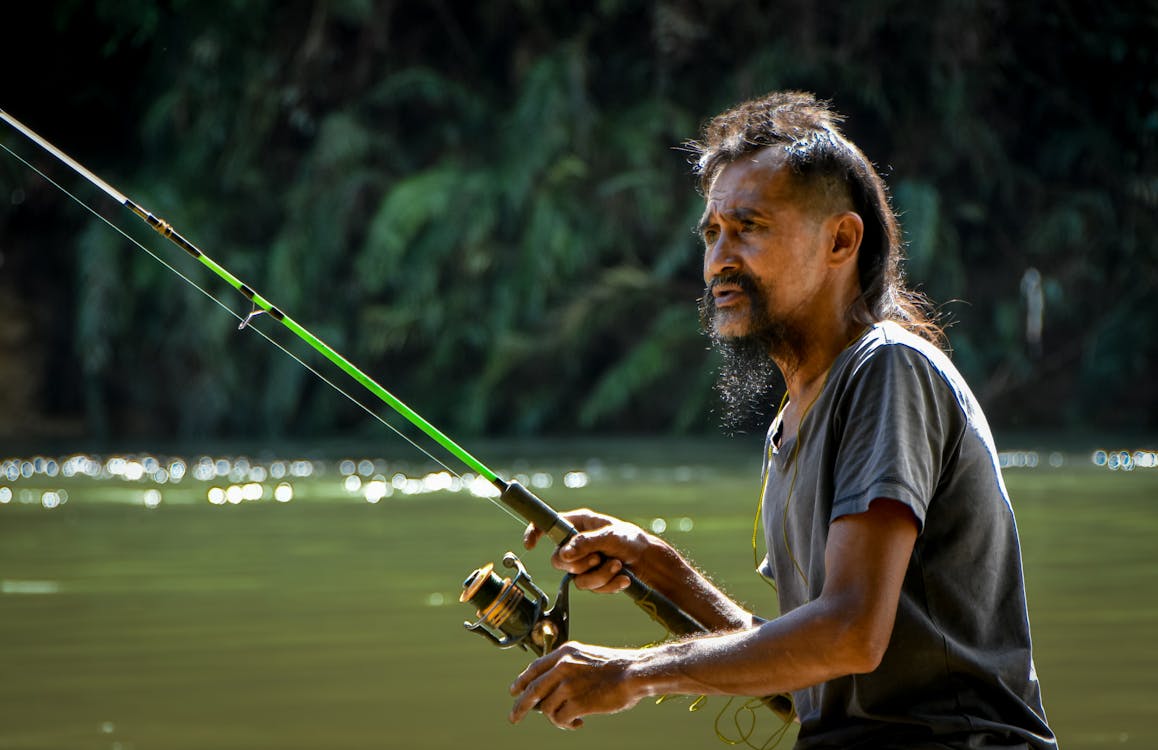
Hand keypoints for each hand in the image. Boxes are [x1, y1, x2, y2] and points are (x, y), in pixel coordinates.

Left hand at [508, 641, 644, 728]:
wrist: (635, 673)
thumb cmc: (615, 668)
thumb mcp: (586, 657)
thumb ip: (566, 667)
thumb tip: (547, 690)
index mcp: (564, 653)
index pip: (534, 668)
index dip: (521, 681)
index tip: (513, 691)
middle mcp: (562, 666)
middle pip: (531, 690)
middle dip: (520, 706)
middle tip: (513, 717)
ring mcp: (568, 684)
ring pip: (546, 709)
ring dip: (555, 718)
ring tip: (570, 720)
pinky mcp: (576, 702)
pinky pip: (560, 720)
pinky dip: (567, 724)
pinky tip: (579, 722)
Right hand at [522, 509, 654, 593]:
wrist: (651, 563)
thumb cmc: (632, 541)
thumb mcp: (611, 536)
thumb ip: (586, 543)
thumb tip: (565, 554)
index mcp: (579, 523)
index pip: (549, 525)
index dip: (536, 532)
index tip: (530, 544)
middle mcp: (578, 542)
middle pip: (558, 560)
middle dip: (580, 564)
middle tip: (597, 559)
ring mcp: (584, 563)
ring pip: (576, 578)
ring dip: (599, 575)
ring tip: (617, 566)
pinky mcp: (593, 578)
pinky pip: (591, 588)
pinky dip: (608, 584)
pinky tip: (623, 578)